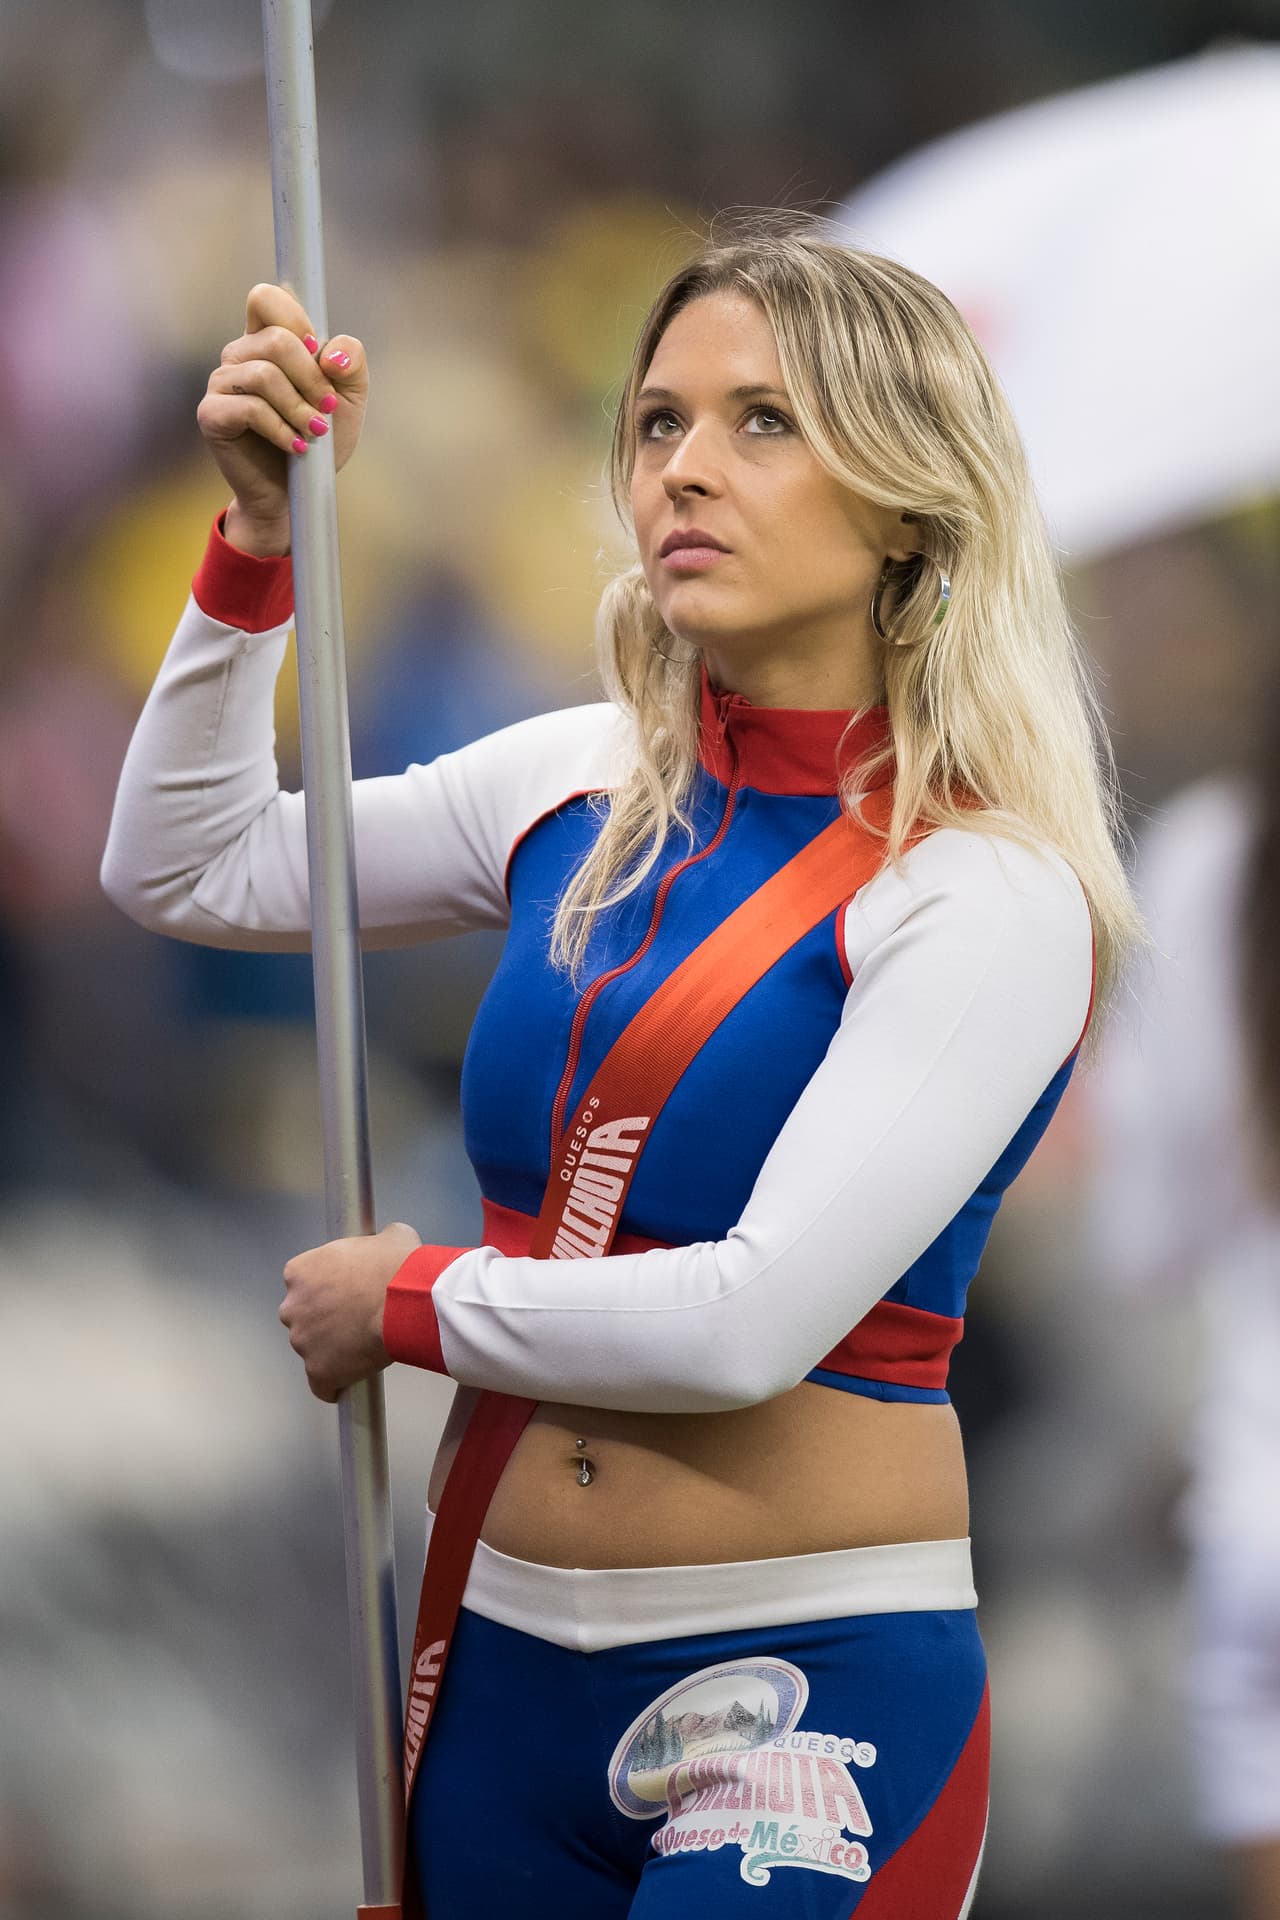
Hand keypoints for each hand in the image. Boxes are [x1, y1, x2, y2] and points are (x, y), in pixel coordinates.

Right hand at [197, 281, 369, 550]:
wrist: (297, 494)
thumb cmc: (319, 442)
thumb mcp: (348, 400)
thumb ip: (351, 363)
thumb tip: (330, 353)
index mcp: (266, 341)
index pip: (266, 298)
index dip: (297, 320)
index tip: (323, 360)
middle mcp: (239, 355)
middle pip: (276, 339)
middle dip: (312, 377)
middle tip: (327, 410)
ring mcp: (221, 383)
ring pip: (265, 374)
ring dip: (300, 408)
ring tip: (313, 434)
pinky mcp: (212, 415)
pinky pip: (250, 408)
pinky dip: (281, 429)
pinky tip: (295, 447)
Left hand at [279, 1221, 420, 1402]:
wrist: (407, 1302)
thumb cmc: (397, 1267)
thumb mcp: (390, 1236)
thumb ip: (375, 1242)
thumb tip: (386, 1243)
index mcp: (300, 1271)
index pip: (303, 1281)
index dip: (326, 1287)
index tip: (345, 1292)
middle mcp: (292, 1307)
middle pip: (302, 1316)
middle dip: (323, 1319)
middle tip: (355, 1319)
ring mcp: (303, 1342)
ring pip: (312, 1350)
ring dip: (330, 1350)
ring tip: (362, 1348)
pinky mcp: (318, 1372)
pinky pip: (322, 1385)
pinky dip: (334, 1385)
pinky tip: (350, 1381)